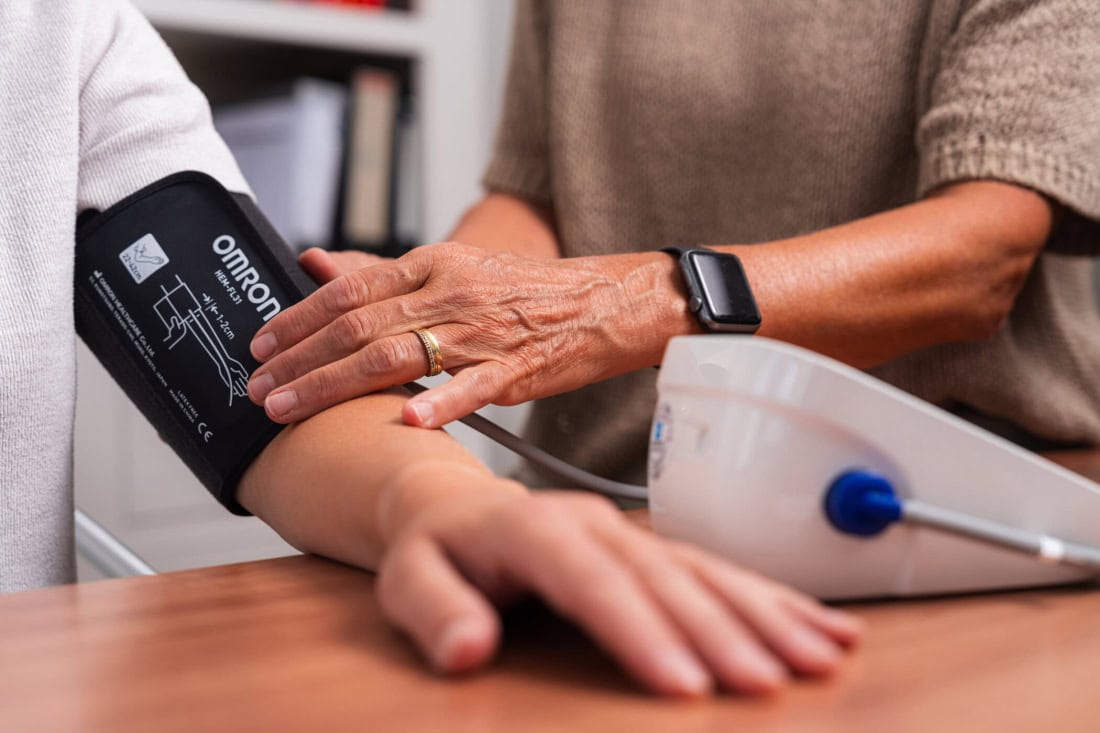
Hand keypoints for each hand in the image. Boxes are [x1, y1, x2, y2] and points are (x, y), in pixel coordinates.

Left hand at [248, 242, 685, 426]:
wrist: (603, 301)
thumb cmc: (525, 292)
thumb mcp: (451, 267)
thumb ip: (382, 273)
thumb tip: (315, 262)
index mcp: (433, 265)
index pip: (350, 291)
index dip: (298, 319)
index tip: (260, 347)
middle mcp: (451, 292)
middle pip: (359, 327)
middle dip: (300, 360)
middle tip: (259, 389)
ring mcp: (483, 332)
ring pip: (398, 357)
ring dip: (336, 385)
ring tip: (291, 409)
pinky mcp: (516, 368)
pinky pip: (473, 387)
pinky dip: (440, 404)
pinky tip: (407, 420)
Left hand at [376, 489, 861, 696]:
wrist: (455, 508)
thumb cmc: (436, 551)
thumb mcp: (408, 579)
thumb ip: (434, 610)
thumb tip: (467, 650)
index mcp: (531, 527)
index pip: (590, 580)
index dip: (638, 630)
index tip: (682, 685)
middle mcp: (592, 524)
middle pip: (663, 575)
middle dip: (719, 630)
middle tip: (768, 683)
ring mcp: (627, 532)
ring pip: (704, 569)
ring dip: (764, 612)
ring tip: (821, 654)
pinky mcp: (650, 548)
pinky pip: (718, 569)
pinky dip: (771, 599)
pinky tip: (820, 625)